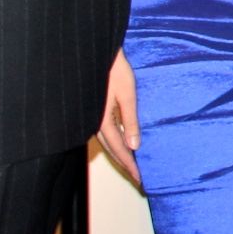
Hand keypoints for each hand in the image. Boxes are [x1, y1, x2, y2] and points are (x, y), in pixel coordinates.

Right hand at [98, 51, 140, 183]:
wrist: (96, 54)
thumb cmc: (115, 70)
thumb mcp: (127, 94)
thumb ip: (130, 120)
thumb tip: (135, 146)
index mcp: (102, 121)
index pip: (118, 150)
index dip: (129, 166)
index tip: (140, 179)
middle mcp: (94, 123)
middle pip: (111, 150)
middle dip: (125, 164)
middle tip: (138, 178)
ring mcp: (92, 117)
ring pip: (106, 143)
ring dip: (119, 155)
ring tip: (132, 166)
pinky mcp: (93, 110)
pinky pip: (104, 133)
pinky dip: (114, 142)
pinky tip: (122, 144)